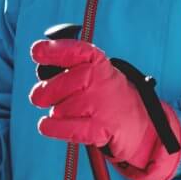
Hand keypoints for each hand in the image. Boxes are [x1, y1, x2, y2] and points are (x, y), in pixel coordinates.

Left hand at [29, 39, 180, 179]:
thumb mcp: (95, 75)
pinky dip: (53, 128)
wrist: (143, 126)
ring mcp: (104, 105)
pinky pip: (69, 128)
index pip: (76, 51)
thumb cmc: (108, 98)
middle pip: (60, 84)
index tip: (37, 51)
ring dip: (58, 113)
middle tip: (40, 97)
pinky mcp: (103, 129)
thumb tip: (40, 72)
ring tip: (72, 113)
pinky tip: (45, 125)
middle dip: (45, 92)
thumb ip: (70, 69)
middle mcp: (102, 80)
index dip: (54, 50)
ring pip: (61, 109)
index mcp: (99, 63)